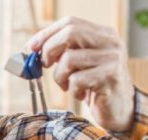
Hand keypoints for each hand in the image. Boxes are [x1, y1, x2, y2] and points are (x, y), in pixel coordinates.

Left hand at [27, 16, 134, 131]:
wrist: (118, 109)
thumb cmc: (92, 85)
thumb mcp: (77, 64)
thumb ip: (60, 52)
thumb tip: (30, 49)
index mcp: (103, 34)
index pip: (70, 22)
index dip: (46, 34)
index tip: (31, 48)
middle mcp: (110, 42)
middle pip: (70, 33)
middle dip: (49, 50)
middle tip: (44, 65)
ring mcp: (112, 59)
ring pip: (69, 58)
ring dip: (59, 76)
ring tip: (66, 86)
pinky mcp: (110, 77)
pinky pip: (76, 80)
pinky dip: (71, 89)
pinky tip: (80, 95)